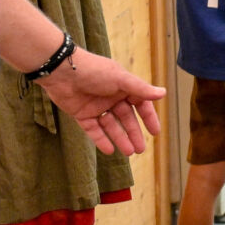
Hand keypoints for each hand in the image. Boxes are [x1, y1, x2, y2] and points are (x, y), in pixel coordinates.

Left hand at [36, 50, 163, 155]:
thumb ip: (141, 89)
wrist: (62, 71)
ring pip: (111, 126)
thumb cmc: (94, 71)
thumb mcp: (120, 79)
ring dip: (120, 138)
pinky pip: (94, 130)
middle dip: (134, 134)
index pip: (140, 104)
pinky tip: (109, 150)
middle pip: (126, 119)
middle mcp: (111, 97)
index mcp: (122, 86)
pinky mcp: (81, 114)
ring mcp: (96, 107)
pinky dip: (101, 140)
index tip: (155, 132)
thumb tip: (163, 93)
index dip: (148, 118)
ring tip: (128, 152)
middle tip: (141, 150)